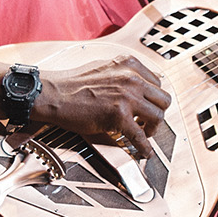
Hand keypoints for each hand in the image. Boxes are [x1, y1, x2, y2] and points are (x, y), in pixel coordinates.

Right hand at [36, 54, 171, 160]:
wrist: (54, 94)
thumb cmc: (73, 84)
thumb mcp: (105, 69)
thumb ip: (124, 75)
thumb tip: (138, 89)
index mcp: (129, 64)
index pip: (157, 82)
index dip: (154, 98)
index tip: (150, 106)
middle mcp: (131, 78)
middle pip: (163, 99)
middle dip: (158, 112)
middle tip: (148, 121)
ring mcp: (126, 96)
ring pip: (158, 116)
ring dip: (152, 128)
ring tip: (143, 133)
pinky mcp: (118, 115)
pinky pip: (141, 135)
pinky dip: (145, 147)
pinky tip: (144, 152)